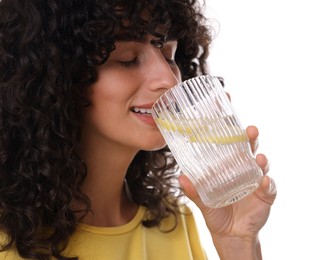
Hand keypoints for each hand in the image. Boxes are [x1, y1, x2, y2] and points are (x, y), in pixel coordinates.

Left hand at [179, 126, 276, 257]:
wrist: (230, 234)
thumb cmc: (216, 212)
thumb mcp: (203, 201)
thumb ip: (194, 191)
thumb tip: (180, 177)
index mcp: (230, 167)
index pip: (233, 146)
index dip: (233, 134)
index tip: (230, 122)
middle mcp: (245, 170)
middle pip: (250, 150)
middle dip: (252, 139)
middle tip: (250, 130)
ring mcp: (257, 181)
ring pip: (262, 166)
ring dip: (262, 161)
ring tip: (259, 158)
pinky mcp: (266, 195)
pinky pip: (270, 188)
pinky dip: (268, 184)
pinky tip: (264, 182)